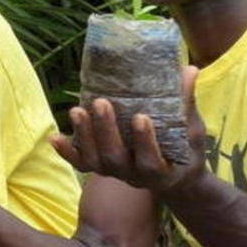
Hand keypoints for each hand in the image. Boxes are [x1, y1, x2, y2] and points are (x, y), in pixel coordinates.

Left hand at [52, 66, 206, 193]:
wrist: (174, 178)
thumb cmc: (184, 150)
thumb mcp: (191, 131)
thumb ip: (187, 105)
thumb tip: (189, 69)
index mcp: (160, 170)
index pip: (150, 160)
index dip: (144, 141)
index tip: (141, 117)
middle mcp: (134, 175)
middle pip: (114, 158)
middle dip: (105, 131)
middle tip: (100, 102)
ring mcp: (114, 172)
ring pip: (94, 161)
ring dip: (84, 136)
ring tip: (77, 110)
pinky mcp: (100, 168)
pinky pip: (80, 163)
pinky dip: (67, 151)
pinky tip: (54, 137)